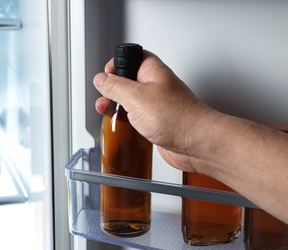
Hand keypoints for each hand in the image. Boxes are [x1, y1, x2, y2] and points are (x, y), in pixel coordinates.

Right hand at [93, 50, 213, 171]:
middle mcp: (154, 86)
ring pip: (129, 100)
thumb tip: (101, 79)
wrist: (196, 144)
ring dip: (116, 106)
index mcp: (152, 71)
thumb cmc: (177, 118)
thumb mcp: (135, 97)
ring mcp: (155, 105)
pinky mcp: (155, 122)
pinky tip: (120, 126)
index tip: (106, 77)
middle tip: (104, 98)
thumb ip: (114, 86)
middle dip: (111, 89)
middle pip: (126, 80)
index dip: (116, 65)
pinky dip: (125, 120)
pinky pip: (135, 117)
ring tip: (107, 112)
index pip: (130, 57)